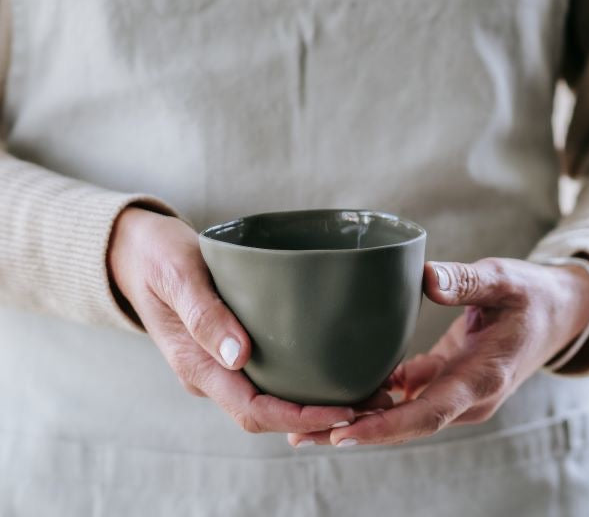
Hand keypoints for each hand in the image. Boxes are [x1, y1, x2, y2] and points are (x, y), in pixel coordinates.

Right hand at [108, 208, 358, 433]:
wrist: (136, 252)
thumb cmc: (156, 257)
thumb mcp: (177, 275)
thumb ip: (203, 314)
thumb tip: (238, 356)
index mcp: (195, 363)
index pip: (252, 409)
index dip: (300, 417)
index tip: (345, 409)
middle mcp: (210, 372)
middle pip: (268, 413)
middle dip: (318, 417)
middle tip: (371, 401)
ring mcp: (218, 362)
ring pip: (270, 398)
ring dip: (313, 403)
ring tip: (362, 388)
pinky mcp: (228, 346)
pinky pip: (267, 375)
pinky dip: (300, 380)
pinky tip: (330, 365)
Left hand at [288, 257, 588, 447]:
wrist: (557, 313)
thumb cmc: (532, 296)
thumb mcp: (505, 280)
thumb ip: (467, 281)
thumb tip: (426, 279)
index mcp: (483, 377)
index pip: (428, 413)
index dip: (384, 427)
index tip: (341, 434)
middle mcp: (467, 396)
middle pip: (405, 423)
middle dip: (355, 432)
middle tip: (301, 434)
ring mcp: (457, 392)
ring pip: (402, 414)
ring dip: (360, 418)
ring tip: (308, 419)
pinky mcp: (447, 379)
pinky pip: (408, 394)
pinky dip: (377, 397)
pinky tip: (343, 390)